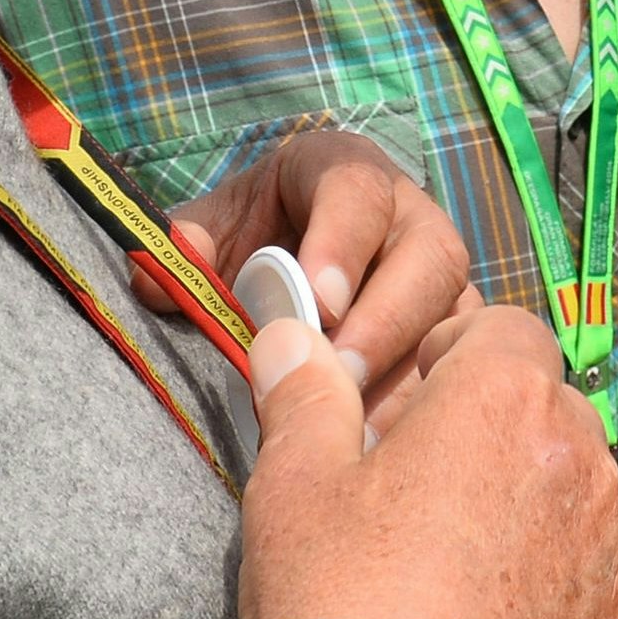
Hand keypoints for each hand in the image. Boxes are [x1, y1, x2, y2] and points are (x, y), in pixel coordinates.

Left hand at [157, 129, 472, 409]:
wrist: (286, 266)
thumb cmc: (251, 242)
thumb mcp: (214, 231)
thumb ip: (184, 250)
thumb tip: (155, 284)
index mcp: (345, 173)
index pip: (358, 193)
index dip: (342, 245)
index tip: (320, 303)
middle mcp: (410, 217)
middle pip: (430, 256)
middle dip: (387, 320)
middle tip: (339, 377)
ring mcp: (441, 278)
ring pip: (458, 316)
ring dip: (410, 372)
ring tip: (360, 427)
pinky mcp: (456, 332)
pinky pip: (462, 368)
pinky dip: (425, 407)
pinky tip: (384, 445)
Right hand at [238, 309, 617, 618]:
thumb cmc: (340, 610)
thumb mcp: (294, 488)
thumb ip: (305, 397)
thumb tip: (293, 338)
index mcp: (505, 402)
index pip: (506, 332)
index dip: (458, 358)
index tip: (418, 403)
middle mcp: (585, 463)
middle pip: (549, 419)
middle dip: (497, 442)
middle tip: (426, 504)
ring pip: (582, 509)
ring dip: (535, 525)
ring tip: (458, 587)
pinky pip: (605, 600)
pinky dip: (565, 612)